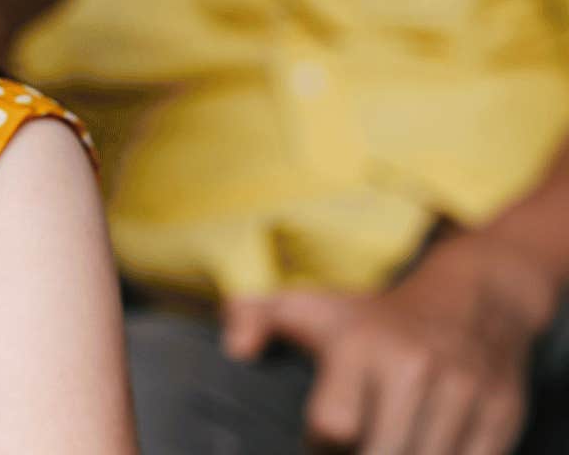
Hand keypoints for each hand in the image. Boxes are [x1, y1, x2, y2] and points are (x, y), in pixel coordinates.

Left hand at [223, 232, 557, 454]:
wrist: (471, 298)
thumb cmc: (373, 316)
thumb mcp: (308, 306)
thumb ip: (252, 317)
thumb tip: (237, 349)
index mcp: (358, 347)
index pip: (334, 425)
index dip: (319, 448)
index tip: (318, 443)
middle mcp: (413, 369)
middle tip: (351, 449)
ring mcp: (462, 393)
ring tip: (381, 445)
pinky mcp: (500, 415)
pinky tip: (419, 448)